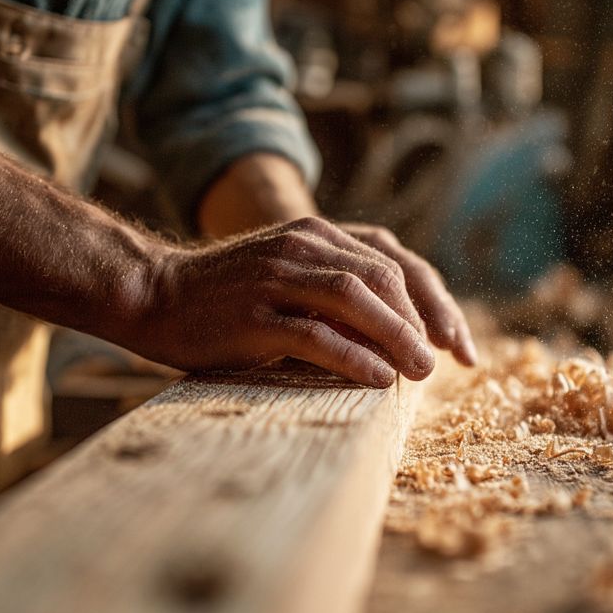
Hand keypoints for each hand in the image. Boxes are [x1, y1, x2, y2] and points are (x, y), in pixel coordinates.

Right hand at [133, 216, 469, 387]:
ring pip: (357, 298)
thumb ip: (336, 290)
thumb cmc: (227, 295)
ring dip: (398, 336)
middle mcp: (302, 245)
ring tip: (421, 371)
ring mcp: (277, 277)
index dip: (434, 300)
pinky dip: (354, 356)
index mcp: (317, 234)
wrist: (155, 293)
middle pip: (385, 275)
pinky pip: (316, 333)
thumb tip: (398, 334)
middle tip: (443, 362)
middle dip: (424, 320)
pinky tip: (378, 378)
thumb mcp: (288, 275)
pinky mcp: (254, 314)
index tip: (457, 342)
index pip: (394, 259)